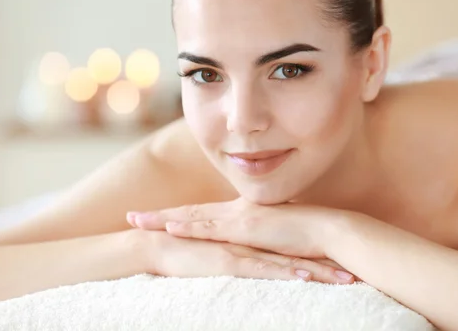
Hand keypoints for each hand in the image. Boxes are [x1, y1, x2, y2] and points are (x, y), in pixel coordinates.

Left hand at [128, 199, 355, 281]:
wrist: (326, 229)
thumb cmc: (304, 235)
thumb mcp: (274, 236)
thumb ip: (257, 238)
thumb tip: (246, 245)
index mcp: (240, 213)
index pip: (202, 214)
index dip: (177, 215)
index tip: (155, 218)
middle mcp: (235, 211)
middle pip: (190, 212)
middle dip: (159, 215)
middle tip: (131, 217)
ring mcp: (239, 218)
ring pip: (194, 217)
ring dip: (164, 219)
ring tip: (137, 221)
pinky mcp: (248, 228)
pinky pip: (213, 228)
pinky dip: (190, 226)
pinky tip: (171, 227)